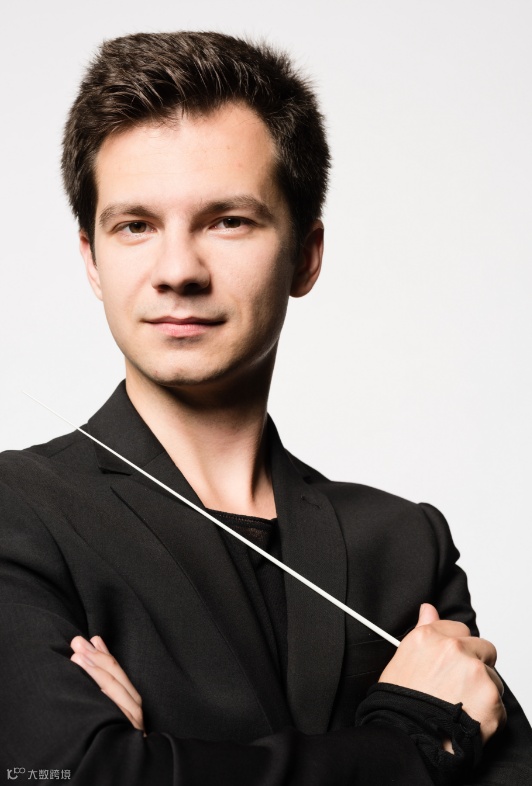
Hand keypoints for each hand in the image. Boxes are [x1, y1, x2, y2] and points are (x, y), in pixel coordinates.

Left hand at [70, 635, 144, 733]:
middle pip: (115, 677)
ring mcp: (131, 719)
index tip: (86, 640)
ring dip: (96, 672)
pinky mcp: (127, 732)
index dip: (100, 654)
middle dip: (95, 658)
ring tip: (78, 658)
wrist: (133, 764)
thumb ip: (105, 671)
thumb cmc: (119, 730)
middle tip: (77, 644)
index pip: (115, 669)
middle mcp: (133, 706)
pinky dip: (104, 697)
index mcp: (129, 696)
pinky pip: (115, 712)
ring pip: (114, 690)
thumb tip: (95, 641)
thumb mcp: (113, 699)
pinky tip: (91, 687)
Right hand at [379, 604, 505, 744]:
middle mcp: (454, 648)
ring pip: (492, 677)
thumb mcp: (402, 659)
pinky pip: (498, 704)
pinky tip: (468, 721)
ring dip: (482, 691)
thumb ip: (422, 630)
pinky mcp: (491, 696)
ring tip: (461, 708)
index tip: (451, 665)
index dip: (456, 649)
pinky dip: (488, 715)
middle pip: (483, 648)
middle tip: (460, 686)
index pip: (458, 630)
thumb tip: (428, 609)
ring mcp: (474, 671)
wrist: (407, 737)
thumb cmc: (399, 702)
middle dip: (476, 665)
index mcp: (429, 637)